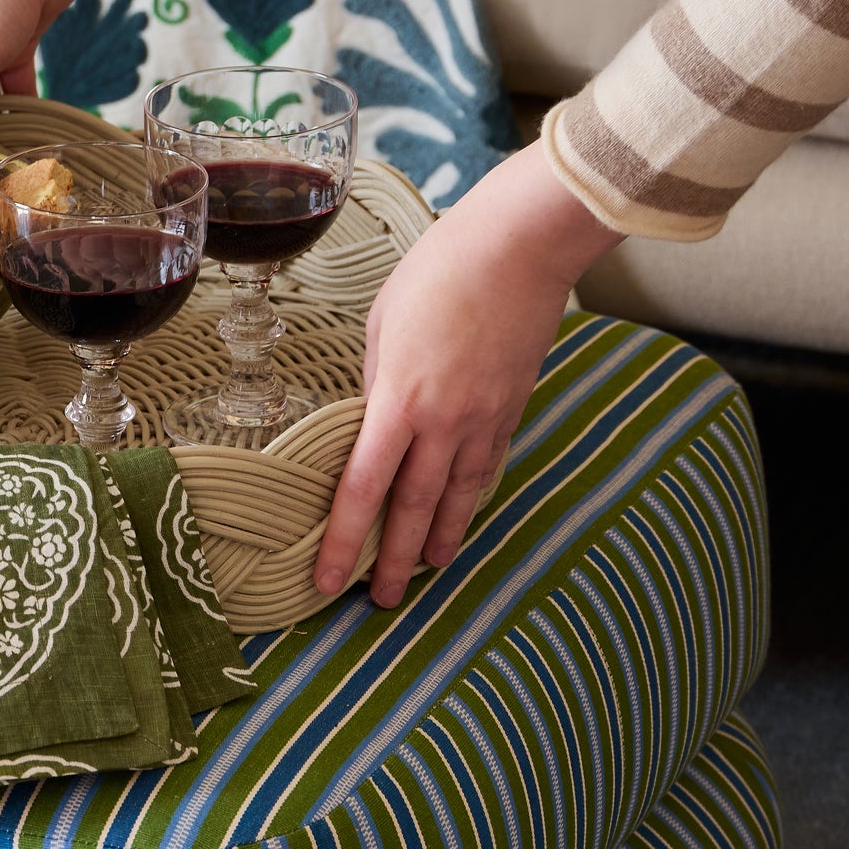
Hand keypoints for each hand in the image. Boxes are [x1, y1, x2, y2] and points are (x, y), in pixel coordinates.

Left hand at [316, 143, 624, 608]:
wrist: (520, 246)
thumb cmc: (440, 271)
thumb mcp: (382, 324)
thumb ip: (375, 381)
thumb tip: (373, 418)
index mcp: (398, 400)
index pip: (363, 488)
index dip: (344, 541)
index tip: (328, 579)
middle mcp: (443, 421)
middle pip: (412, 508)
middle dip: (394, 561)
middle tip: (382, 603)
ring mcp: (484, 417)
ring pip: (457, 496)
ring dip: (440, 539)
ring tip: (429, 571)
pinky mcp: (513, 406)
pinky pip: (487, 465)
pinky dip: (472, 497)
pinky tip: (461, 515)